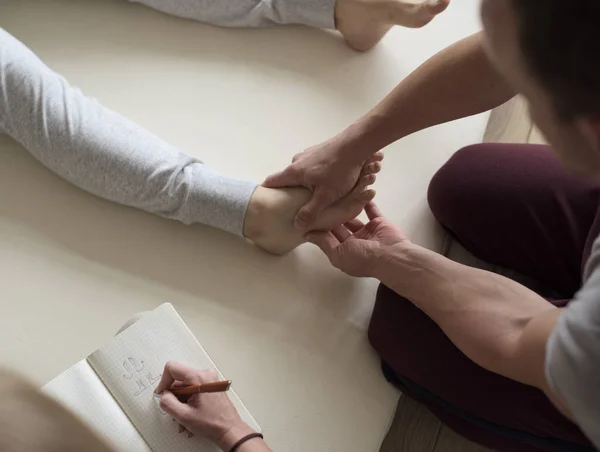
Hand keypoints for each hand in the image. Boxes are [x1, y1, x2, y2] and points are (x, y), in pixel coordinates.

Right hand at [156, 361, 254, 449]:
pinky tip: (191, 411)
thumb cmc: (212, 423)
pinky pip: (194, 387)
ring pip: (186, 383)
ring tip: (185, 413)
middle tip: (176, 409)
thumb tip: (164, 395)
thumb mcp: (184, 415)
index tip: (163, 394)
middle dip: (174, 393)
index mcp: (199, 377)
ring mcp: (210, 378)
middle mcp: (206, 374)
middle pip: (179, 377)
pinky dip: (188, 398)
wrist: (229, 429)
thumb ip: (168, 402)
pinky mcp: (211, 384)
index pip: (172, 368)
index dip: (164, 381)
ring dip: (181, 398)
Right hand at [263, 134, 383, 228]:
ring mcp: (308, 154)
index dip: (267, 192)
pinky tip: (330, 180)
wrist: (357, 144)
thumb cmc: (340, 169)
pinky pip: (313, 166)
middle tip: (300, 203)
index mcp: (294, 172)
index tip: (267, 202)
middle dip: (292, 191)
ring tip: (320, 192)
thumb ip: (310, 211)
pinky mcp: (319, 151)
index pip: (271, 182)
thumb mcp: (326, 196)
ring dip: (308, 182)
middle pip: (288, 179)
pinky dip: (317, 174)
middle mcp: (297, 161)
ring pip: (302, 173)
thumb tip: (296, 225)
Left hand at [308, 202, 408, 277]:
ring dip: (347, 208)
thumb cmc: (363, 258)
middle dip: (331, 216)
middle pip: (340, 226)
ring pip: (354, 217)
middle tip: (320, 200)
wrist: (391, 255)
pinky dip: (366, 202)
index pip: (329, 237)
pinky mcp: (379, 223)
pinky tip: (357, 191)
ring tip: (336, 195)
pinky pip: (371, 210)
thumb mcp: (338, 254)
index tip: (310, 214)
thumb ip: (324, 243)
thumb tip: (306, 234)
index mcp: (344, 252)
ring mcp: (368, 232)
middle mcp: (355, 242)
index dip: (320, 227)